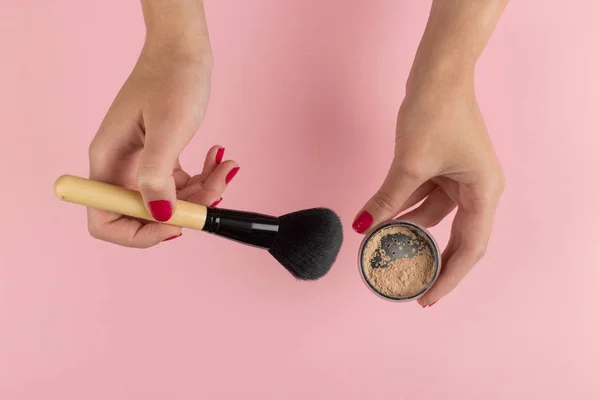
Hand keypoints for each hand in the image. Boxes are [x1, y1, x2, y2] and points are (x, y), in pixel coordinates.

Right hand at [87, 46, 238, 246]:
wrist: (183, 51)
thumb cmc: (171, 80)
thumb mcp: (167, 129)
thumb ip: (158, 175)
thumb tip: (159, 215)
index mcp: (109, 163)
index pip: (105, 220)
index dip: (137, 234)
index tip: (173, 225)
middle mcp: (120, 168)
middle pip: (144, 216)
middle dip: (182, 212)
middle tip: (213, 193)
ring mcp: (142, 164)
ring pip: (171, 201)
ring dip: (202, 193)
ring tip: (226, 168)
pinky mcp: (162, 158)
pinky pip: (182, 184)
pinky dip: (204, 179)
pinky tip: (219, 157)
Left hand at [353, 78, 504, 305]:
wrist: (439, 73)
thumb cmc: (436, 113)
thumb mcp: (409, 164)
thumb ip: (387, 199)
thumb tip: (362, 227)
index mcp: (484, 192)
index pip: (470, 248)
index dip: (449, 277)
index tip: (427, 298)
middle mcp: (479, 189)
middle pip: (457, 238)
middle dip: (432, 261)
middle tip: (411, 286)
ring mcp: (462, 179)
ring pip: (435, 217)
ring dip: (410, 231)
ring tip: (385, 251)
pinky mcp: (445, 168)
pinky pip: (425, 197)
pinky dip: (406, 208)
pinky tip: (384, 220)